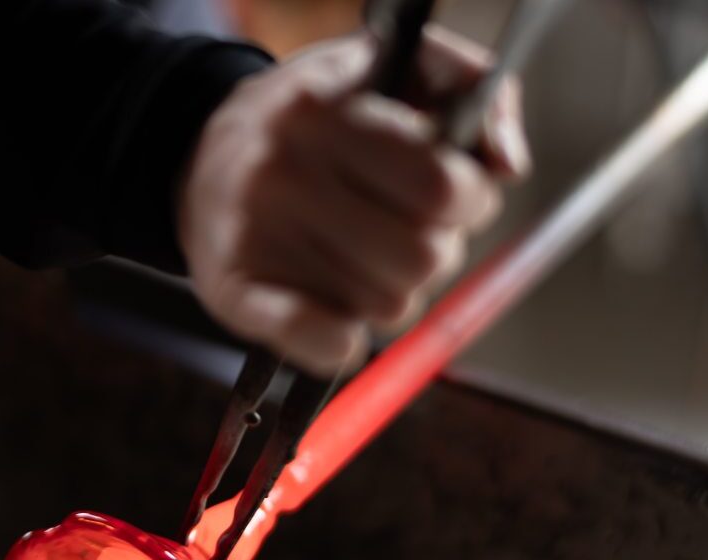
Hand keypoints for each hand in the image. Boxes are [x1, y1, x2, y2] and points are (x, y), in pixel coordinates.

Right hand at [178, 27, 529, 376]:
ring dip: (390, 293)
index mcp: (331, 113)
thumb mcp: (393, 68)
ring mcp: (256, 235)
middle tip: (405, 233)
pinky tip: (336, 319)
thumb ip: (469, 86)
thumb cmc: (318, 119)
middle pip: (422, 258)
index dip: (469, 202)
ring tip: (360, 260)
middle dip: (434, 252)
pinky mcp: (234, 292)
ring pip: (386, 306)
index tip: (453, 197)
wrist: (199, 155)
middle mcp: (286, 172)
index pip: (442, 187)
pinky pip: (324, 343)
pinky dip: (344, 344)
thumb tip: (507, 167)